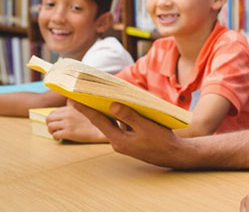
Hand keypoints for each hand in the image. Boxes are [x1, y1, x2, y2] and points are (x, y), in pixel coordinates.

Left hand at [45, 105, 105, 142]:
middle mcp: (68, 114)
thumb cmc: (96, 120)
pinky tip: (61, 138)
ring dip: (52, 131)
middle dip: (50, 124)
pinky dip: (56, 137)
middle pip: (48, 119)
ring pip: (50, 127)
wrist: (103, 130)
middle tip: (55, 129)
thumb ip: (76, 104)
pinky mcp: (69, 133)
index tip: (58, 123)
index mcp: (71, 107)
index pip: (53, 112)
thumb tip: (69, 100)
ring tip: (57, 133)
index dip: (54, 119)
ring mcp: (68, 123)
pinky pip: (55, 135)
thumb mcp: (86, 108)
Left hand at [70, 100, 189, 167]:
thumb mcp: (146, 127)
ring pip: (113, 123)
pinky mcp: (132, 140)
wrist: (174, 155)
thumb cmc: (162, 142)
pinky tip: (122, 106)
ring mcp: (125, 141)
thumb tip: (112, 105)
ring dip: (108, 111)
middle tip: (82, 95)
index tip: (72, 99)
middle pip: (103, 121)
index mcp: (118, 140)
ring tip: (99, 97)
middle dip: (93, 108)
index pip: (98, 121)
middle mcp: (118, 141)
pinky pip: (123, 126)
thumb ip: (128, 116)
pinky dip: (120, 116)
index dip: (85, 109)